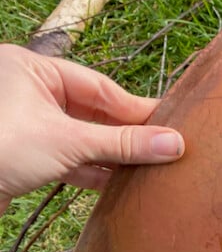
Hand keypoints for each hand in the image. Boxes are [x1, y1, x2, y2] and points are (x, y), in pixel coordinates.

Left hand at [0, 43, 184, 211]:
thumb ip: (123, 144)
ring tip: (148, 168)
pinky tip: (117, 182)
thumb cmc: (0, 148)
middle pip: (92, 112)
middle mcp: (26, 91)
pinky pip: (66, 157)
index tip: (171, 125)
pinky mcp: (21, 153)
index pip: (100, 86)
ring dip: (111, 154)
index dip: (137, 108)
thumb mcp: (69, 142)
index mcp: (30, 69)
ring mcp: (23, 123)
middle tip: (166, 148)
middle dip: (126, 134)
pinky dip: (91, 169)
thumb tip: (174, 144)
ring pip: (80, 136)